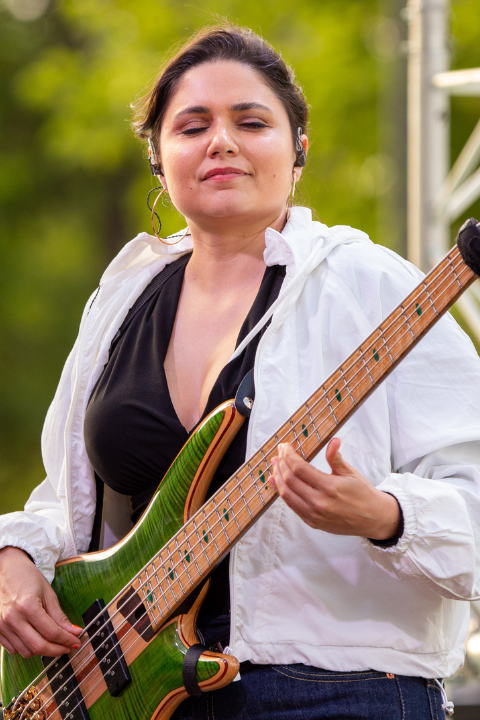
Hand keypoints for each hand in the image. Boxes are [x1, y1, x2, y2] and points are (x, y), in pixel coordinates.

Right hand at [0, 547, 81, 657]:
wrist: (6, 569)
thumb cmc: (27, 577)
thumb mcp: (48, 593)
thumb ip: (60, 616)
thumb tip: (74, 632)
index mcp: (27, 606)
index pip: (51, 632)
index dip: (67, 640)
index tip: (76, 642)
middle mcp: (12, 618)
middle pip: (38, 646)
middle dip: (57, 650)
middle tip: (68, 647)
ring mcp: (2, 625)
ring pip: (26, 651)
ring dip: (42, 651)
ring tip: (54, 643)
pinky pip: (13, 649)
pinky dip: (27, 648)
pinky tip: (36, 639)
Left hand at [270, 438, 400, 539]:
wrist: (373, 518)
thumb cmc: (363, 494)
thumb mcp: (351, 473)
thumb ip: (336, 458)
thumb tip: (333, 440)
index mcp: (330, 488)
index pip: (300, 468)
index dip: (289, 455)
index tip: (285, 446)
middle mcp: (319, 503)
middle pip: (290, 480)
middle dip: (281, 464)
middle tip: (279, 453)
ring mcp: (314, 515)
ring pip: (287, 495)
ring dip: (278, 478)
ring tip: (275, 465)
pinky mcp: (312, 522)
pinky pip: (292, 506)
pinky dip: (282, 493)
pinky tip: (277, 483)